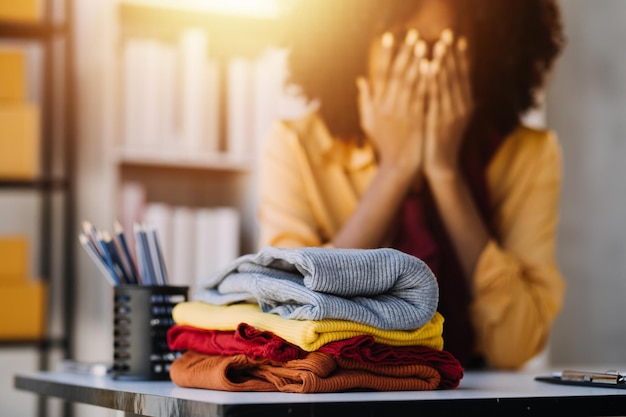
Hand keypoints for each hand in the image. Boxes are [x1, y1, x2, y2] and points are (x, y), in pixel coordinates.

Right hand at [357, 30, 428, 180]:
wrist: (398, 167)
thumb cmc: (386, 145)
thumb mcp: (369, 123)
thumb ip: (365, 101)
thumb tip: (361, 80)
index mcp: (376, 106)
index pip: (379, 75)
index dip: (384, 55)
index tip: (389, 38)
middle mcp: (387, 108)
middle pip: (395, 75)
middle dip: (404, 53)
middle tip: (413, 36)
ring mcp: (401, 115)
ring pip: (409, 84)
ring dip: (417, 63)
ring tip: (424, 45)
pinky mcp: (415, 121)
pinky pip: (421, 97)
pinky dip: (425, 81)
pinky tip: (432, 68)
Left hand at [423, 32, 473, 179]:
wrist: (440, 166)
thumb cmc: (441, 142)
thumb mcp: (453, 121)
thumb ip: (457, 104)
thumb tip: (462, 88)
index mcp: (466, 106)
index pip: (464, 77)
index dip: (461, 58)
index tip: (457, 41)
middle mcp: (462, 108)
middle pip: (457, 77)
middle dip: (451, 56)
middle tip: (446, 37)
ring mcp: (451, 115)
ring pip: (447, 85)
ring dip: (441, 64)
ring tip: (436, 47)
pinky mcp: (438, 122)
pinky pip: (434, 96)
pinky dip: (431, 81)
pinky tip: (426, 68)